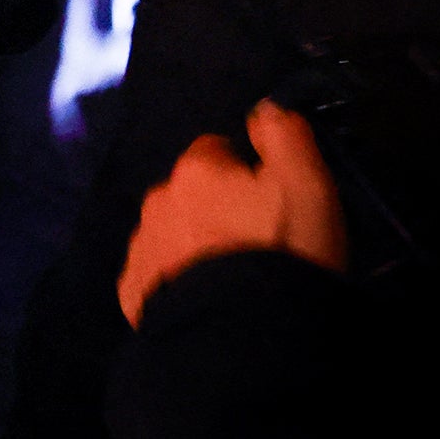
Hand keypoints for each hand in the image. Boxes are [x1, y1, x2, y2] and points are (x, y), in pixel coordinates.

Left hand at [117, 100, 346, 327]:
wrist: (241, 330)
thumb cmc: (280, 251)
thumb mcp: (306, 186)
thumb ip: (285, 137)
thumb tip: (265, 108)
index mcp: (196, 170)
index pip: (215, 149)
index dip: (243, 169)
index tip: (268, 197)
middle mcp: (157, 200)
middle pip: (190, 192)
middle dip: (215, 207)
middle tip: (254, 240)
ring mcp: (141, 246)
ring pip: (171, 231)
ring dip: (194, 242)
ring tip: (231, 273)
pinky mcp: (133, 290)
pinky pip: (155, 274)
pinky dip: (175, 279)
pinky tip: (205, 297)